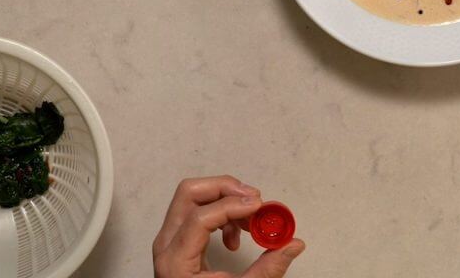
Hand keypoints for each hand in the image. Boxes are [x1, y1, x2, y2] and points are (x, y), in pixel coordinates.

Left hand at [153, 175, 304, 277]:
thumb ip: (266, 270)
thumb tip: (294, 243)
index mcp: (175, 261)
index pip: (200, 218)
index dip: (231, 206)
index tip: (260, 207)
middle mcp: (166, 244)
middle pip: (190, 193)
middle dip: (226, 189)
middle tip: (255, 201)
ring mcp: (169, 238)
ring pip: (193, 196)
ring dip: (226, 200)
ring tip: (251, 225)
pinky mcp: (178, 238)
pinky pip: (197, 209)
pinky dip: (221, 212)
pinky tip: (235, 237)